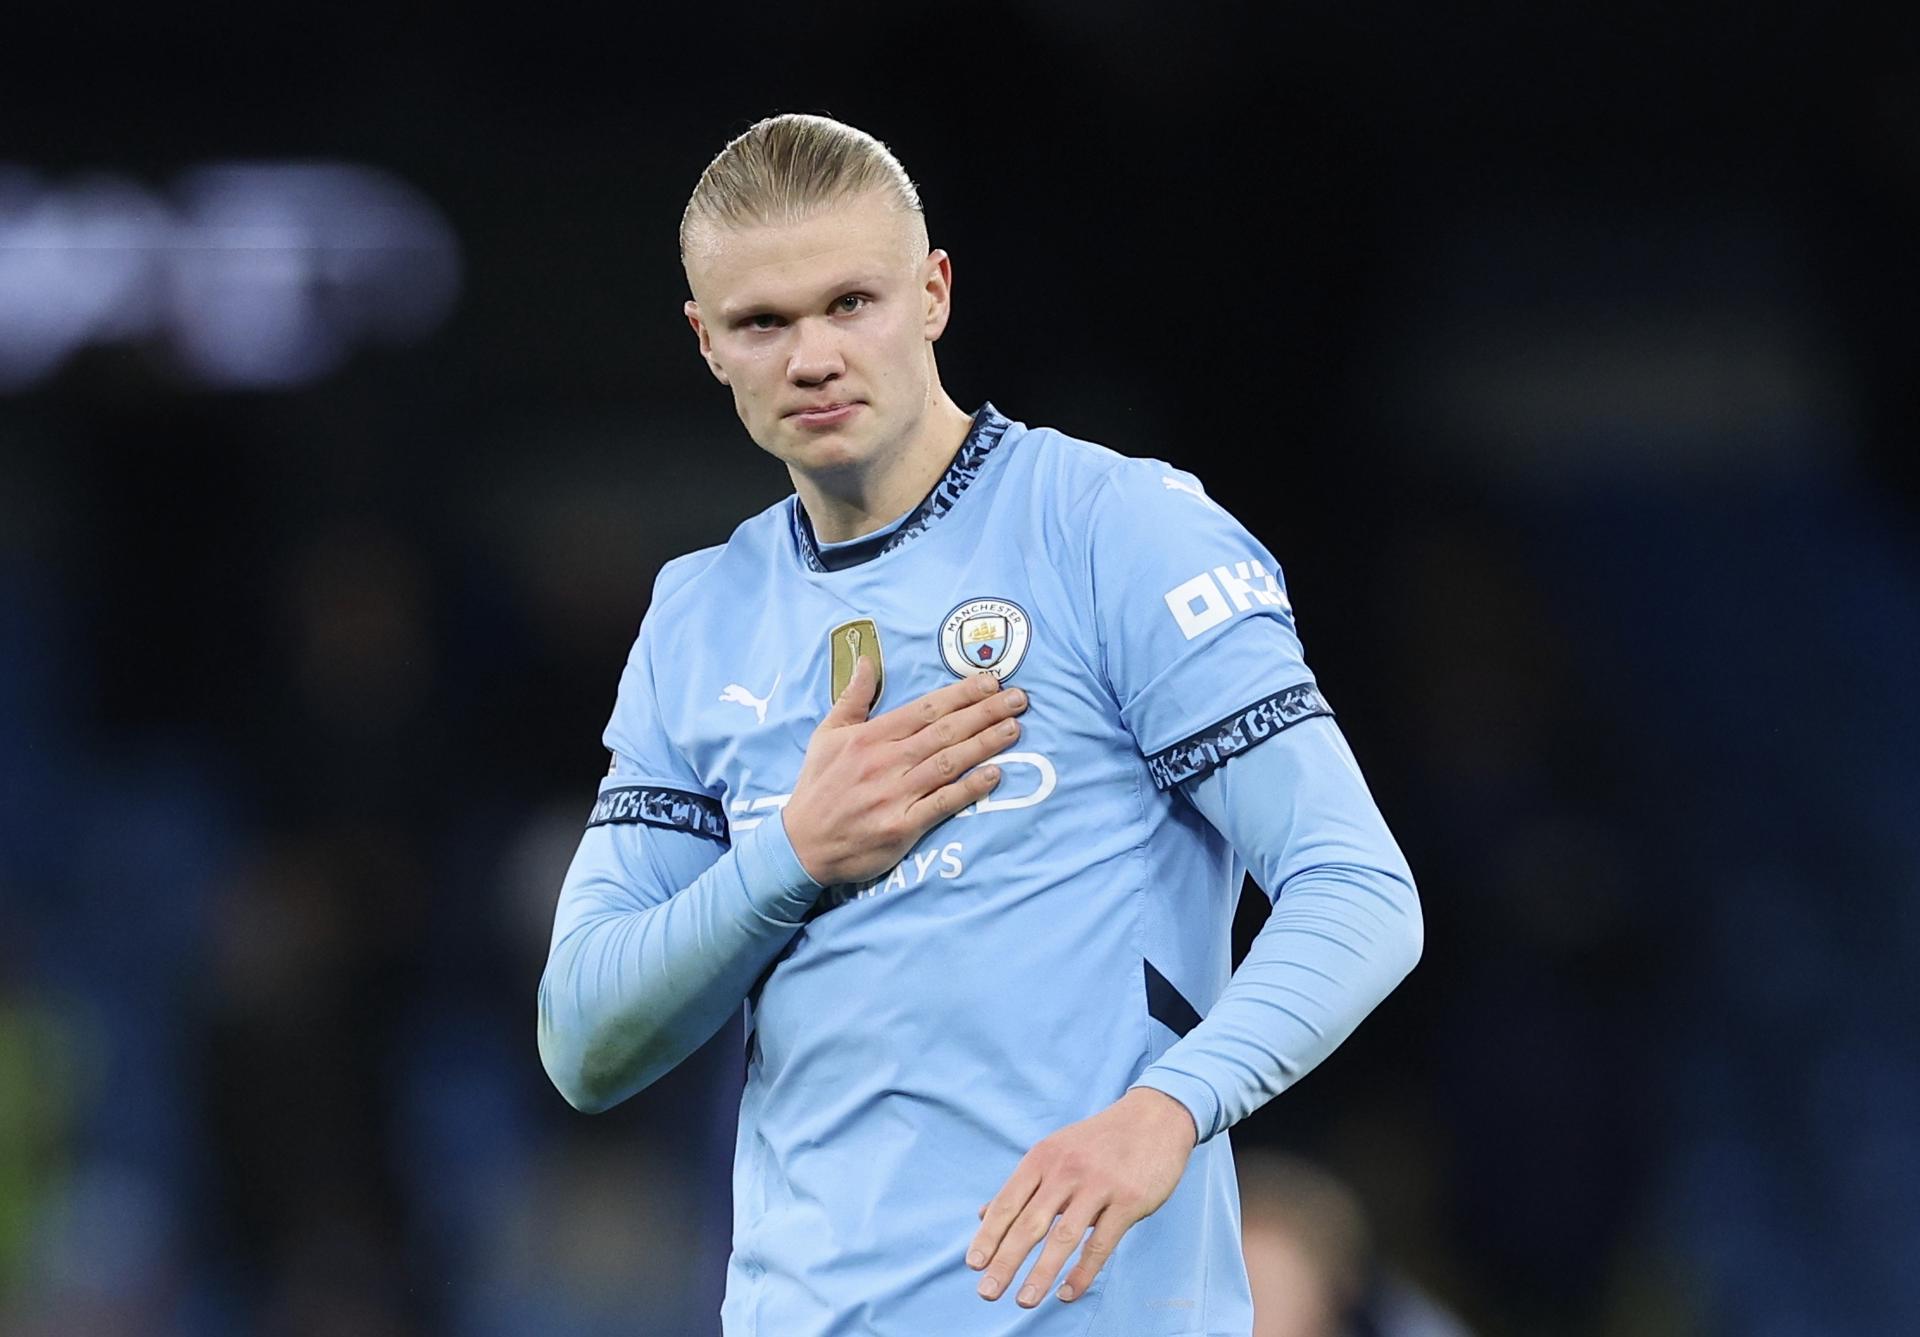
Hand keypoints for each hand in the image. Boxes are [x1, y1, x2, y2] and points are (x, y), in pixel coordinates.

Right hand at [781, 657, 1028, 885]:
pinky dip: (970, 788)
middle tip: (1018, 699)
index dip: (961, 694)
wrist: (801, 844)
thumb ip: (853, 698)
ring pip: (948, 762)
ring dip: (985, 744)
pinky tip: (995, 774)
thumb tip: (866, 661)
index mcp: (870, 737)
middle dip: (985, 712)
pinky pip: (943, 803)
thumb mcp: (827, 735)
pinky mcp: (902, 826)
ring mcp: (895, 794)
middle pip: (944, 731)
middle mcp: (885, 761)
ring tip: (1014, 729)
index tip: (990, 681)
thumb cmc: (817, 787)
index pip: (925, 709)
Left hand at [966, 1087, 1197, 1307]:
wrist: (1155, 1118)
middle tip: (987, 1293)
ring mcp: (1098, 1185)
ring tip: (1025, 1300)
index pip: (1008, 1202)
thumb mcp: (1056, 1152)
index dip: (989, 1235)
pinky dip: (1083, 1273)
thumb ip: (1023, 1186)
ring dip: (1041, 1273)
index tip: (973, 1264)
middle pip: (1030, 1223)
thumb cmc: (1098, 1141)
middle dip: (1006, 1261)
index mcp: (1043, 1158)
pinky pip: (1101, 1244)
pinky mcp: (1128, 1201)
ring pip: (1063, 1237)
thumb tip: (983, 1215)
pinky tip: (1067, 1293)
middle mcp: (1066, 1170)